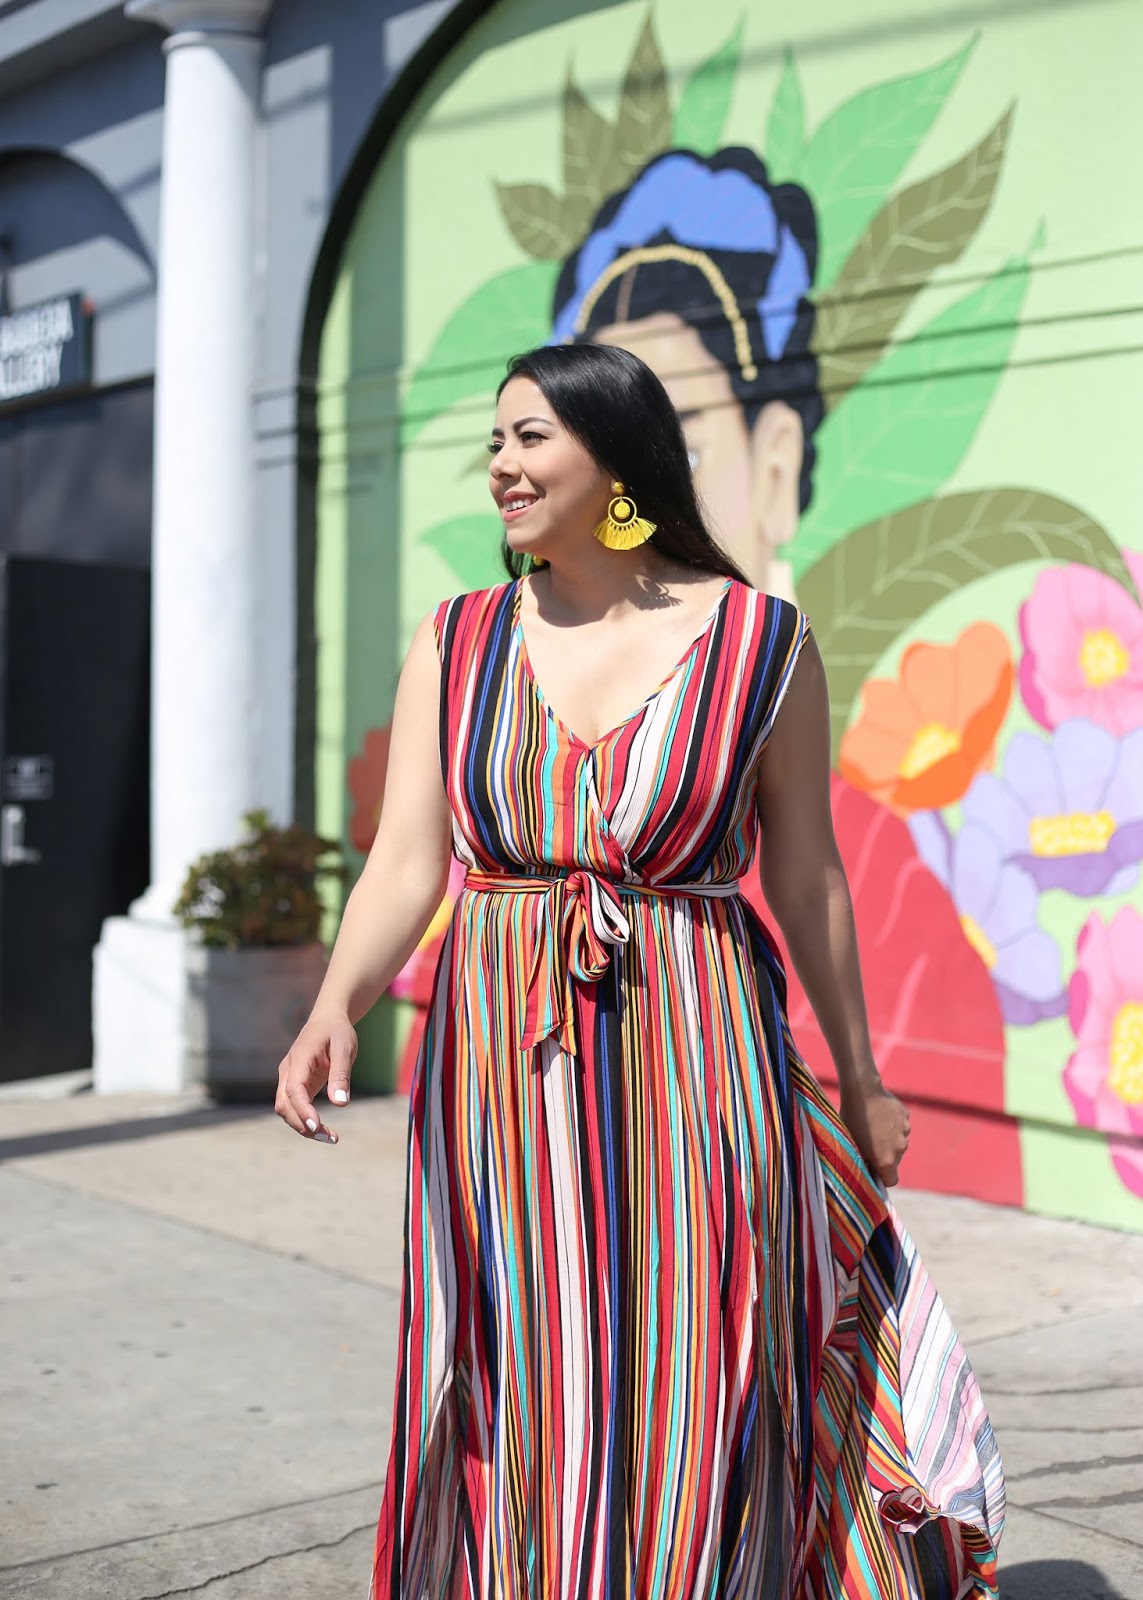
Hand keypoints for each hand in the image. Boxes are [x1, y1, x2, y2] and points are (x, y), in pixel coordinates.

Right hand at [275, 1008, 357, 1144]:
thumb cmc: (337, 1031)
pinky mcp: (296, 1085)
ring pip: (287, 1109)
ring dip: (304, 1126)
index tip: (316, 1126)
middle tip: (330, 1138)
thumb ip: (341, 1075)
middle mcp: (288, 1070)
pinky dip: (306, 1120)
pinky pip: (295, 1106)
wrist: (328, 1018)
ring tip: (331, 1138)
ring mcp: (289, 1078)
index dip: (302, 1110)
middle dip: (303, 1124)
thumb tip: (340, 1104)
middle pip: (285, 1105)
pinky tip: (323, 1130)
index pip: (293, 1089)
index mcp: (299, 1058)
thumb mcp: (345, 1048)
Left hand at [839, 1079, 910, 1186]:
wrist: (862, 1092)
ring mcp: (905, 1131)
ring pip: (897, 1140)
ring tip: (872, 1125)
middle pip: (894, 1159)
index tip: (873, 1169)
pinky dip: (892, 1122)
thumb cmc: (851, 1120)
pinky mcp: (905, 1116)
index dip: (882, 1177)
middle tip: (868, 1143)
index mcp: (887, 1160)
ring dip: (888, 1138)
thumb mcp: (852, 1145)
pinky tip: (878, 1113)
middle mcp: (900, 1148)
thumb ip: (862, 1163)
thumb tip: (866, 1173)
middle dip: (884, 1155)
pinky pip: (899, 1124)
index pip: (892, 1180)